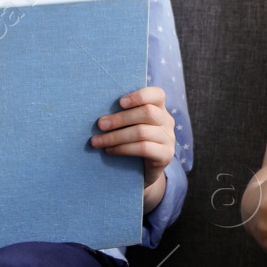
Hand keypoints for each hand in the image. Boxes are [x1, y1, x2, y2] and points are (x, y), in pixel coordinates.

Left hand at [92, 87, 174, 206]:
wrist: (143, 172)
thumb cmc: (131, 142)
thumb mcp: (130, 126)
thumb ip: (123, 115)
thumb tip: (98, 110)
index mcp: (159, 109)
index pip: (157, 95)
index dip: (140, 95)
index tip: (120, 102)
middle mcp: (167, 122)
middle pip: (147, 113)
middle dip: (120, 118)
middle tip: (100, 124)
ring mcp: (168, 139)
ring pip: (142, 132)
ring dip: (116, 136)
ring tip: (97, 141)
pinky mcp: (166, 155)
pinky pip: (143, 148)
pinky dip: (123, 148)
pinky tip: (109, 150)